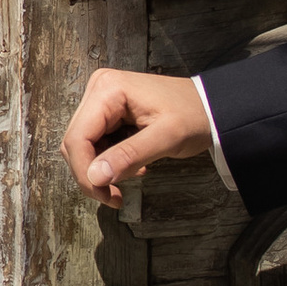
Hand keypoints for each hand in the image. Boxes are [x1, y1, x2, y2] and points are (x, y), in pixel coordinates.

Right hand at [60, 66, 213, 198]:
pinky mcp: (109, 112)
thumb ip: (129, 156)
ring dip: (102, 169)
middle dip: (92, 174)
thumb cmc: (194, 115)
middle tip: (115, 196)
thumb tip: (95, 176)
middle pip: (75, 143)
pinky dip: (110, 161)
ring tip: (133, 175)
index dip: (85, 172)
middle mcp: (99, 90)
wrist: (211, 107)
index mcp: (108, 90)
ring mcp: (102, 100)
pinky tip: (133, 166)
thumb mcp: (165, 138)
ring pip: (83, 146)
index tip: (105, 195)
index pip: (77, 138)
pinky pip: (96, 143)